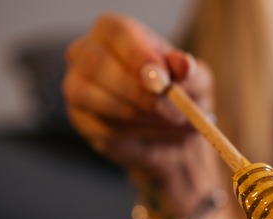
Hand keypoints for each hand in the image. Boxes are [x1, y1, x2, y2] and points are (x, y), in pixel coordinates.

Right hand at [62, 13, 221, 215]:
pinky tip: (159, 132)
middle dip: (141, 93)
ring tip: (175, 123)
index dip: (139, 56)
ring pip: (100, 100)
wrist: (172, 132)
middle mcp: (86, 52)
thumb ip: (189, 72)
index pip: (117, 32)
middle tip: (176, 112)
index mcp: (114, 31)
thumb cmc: (180, 94)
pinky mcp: (81, 118)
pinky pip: (105, 128)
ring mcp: (77, 86)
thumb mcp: (194, 81)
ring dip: (144, 117)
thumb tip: (184, 64)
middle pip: (98, 64)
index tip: (164, 80)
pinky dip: (139, 133)